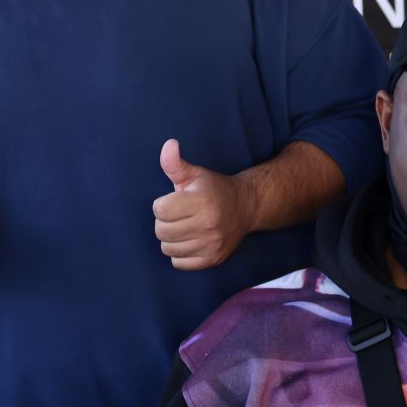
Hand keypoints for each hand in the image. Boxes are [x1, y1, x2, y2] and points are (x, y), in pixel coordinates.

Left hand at [153, 140, 250, 270]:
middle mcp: (208, 224)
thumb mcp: (195, 173)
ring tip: (184, 227)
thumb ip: (175, 162)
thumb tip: (169, 144)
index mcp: (202, 201)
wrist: (246, 207)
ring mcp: (212, 244)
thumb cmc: (213, 188)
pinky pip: (179, 263)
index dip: (162, 204)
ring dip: (171, 239)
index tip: (174, 201)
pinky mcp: (213, 259)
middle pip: (161, 231)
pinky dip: (180, 253)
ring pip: (168, 248)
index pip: (160, 210)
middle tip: (178, 215)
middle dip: (164, 221)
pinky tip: (190, 240)